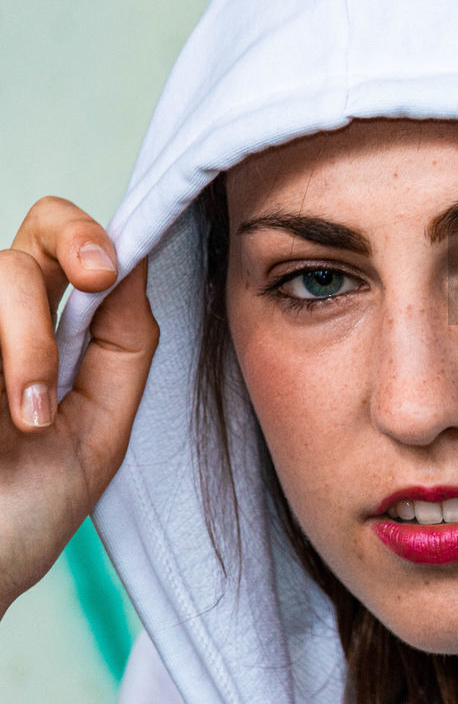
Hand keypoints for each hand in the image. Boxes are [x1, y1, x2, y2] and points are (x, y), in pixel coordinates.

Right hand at [0, 198, 157, 617]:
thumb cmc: (21, 516)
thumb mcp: (99, 431)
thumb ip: (123, 349)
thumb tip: (141, 266)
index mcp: (43, 336)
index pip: (64, 247)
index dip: (89, 237)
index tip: (110, 268)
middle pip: (31, 237)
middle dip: (71, 244)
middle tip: (95, 278)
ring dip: (25, 338)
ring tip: (28, 418)